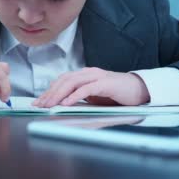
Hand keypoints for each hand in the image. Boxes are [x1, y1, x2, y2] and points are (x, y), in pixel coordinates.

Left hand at [32, 67, 149, 107]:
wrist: (139, 90)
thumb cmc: (117, 94)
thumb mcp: (94, 97)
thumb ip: (80, 98)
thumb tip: (62, 105)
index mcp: (84, 75)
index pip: (62, 80)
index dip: (49, 90)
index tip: (39, 102)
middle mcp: (88, 73)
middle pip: (64, 80)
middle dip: (50, 93)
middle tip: (40, 105)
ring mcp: (97, 77)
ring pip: (72, 83)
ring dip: (58, 94)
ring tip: (49, 104)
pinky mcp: (105, 84)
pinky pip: (86, 89)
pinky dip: (75, 96)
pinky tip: (66, 103)